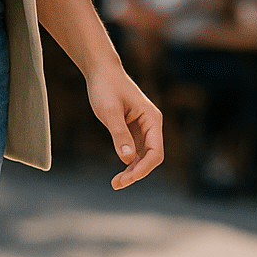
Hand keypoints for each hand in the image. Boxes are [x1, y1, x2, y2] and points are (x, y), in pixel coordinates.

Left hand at [86, 70, 163, 189]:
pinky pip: (135, 151)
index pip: (156, 152)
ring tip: (116, 183)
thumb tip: (127, 159)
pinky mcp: (132, 130)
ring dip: (132, 171)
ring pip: (143, 156)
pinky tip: (119, 172)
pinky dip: (128, 163)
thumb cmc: (105, 87)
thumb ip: (119, 134)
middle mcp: (151, 125)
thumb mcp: (110, 111)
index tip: (127, 178)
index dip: (144, 168)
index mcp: (152, 119)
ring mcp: (143, 128)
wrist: (100, 71)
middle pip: (151, 157)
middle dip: (137, 173)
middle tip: (116, 184)